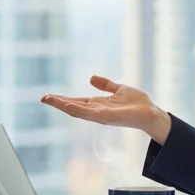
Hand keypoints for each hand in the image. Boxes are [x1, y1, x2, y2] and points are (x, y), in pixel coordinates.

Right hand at [41, 75, 172, 143]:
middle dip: (58, 103)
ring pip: (78, 110)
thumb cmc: (138, 104)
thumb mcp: (119, 89)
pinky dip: (78, 109)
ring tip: (50, 99)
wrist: (152, 113)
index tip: (48, 96)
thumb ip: (106, 85)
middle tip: (43, 97)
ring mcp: (101, 115)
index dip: (62, 99)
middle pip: (73, 107)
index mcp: (98, 105)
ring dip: (63, 105)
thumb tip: (91, 78)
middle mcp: (97, 112)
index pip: (77, 102)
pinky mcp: (108, 117)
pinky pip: (90, 113)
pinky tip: (68, 105)